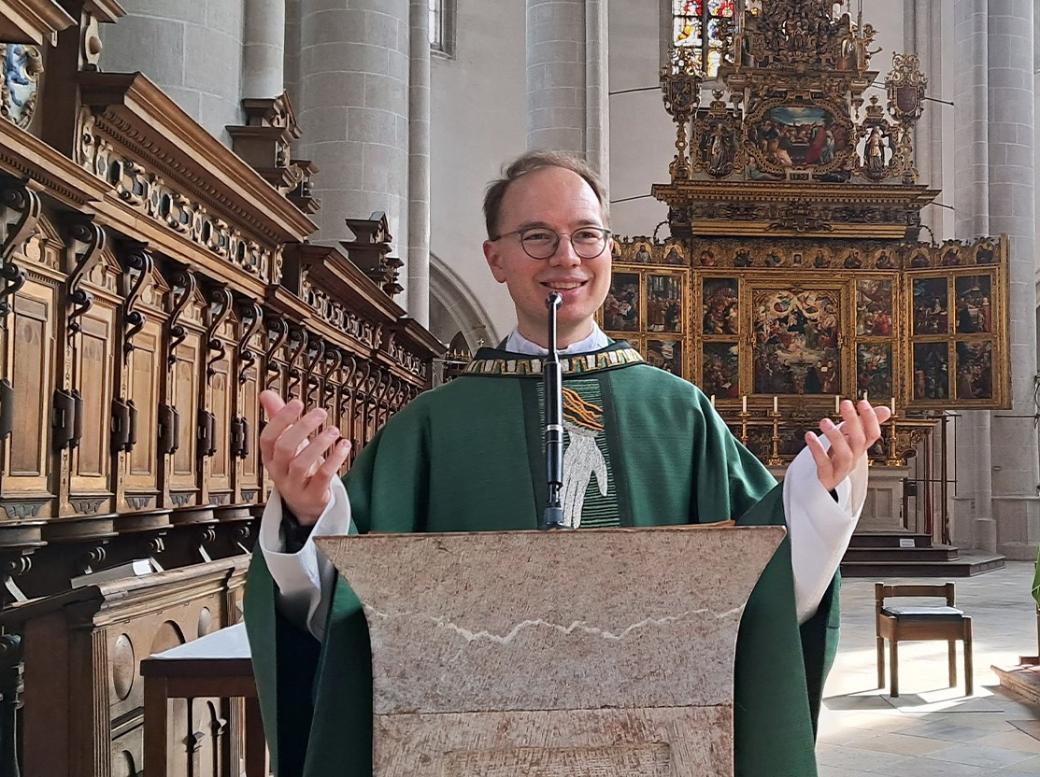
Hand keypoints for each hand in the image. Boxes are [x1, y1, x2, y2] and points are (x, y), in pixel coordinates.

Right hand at [258, 390, 351, 525]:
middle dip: (302, 427)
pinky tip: (344, 445)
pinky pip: (322, 477)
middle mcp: (280, 471)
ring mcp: (295, 485)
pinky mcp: (313, 494)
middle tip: (320, 412)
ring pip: (302, 464)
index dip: (280, 419)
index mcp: (271, 457)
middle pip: (284, 448)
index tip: (296, 403)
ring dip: (319, 444)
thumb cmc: (297, 468)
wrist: (306, 503)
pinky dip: (334, 459)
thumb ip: (278, 418)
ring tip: (333, 430)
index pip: (268, 438)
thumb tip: (266, 394)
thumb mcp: (287, 444)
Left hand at [805, 399, 890, 491]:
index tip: (862, 403)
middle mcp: (853, 458)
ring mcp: (841, 469)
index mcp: (859, 448)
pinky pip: (824, 464)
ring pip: (845, 455)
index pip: (872, 434)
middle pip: (859, 441)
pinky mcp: (827, 477)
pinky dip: (817, 450)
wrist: (825, 485)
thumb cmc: (838, 459)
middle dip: (854, 422)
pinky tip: (810, 436)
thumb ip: (864, 424)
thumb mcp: (851, 439)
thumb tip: (886, 410)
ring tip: (825, 421)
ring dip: (835, 436)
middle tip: (846, 405)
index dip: (871, 419)